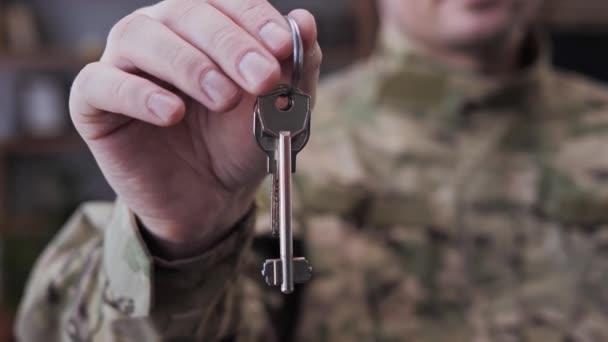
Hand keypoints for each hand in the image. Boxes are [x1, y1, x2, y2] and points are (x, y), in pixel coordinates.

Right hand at [69, 0, 321, 257]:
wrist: (210, 197)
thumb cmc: (240, 143)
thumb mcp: (276, 109)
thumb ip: (295, 67)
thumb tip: (304, 20)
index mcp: (203, 26)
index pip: (225, 2)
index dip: (254, 19)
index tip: (283, 48)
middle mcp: (161, 33)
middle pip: (186, 13)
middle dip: (230, 45)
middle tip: (262, 79)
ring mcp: (123, 64)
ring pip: (140, 37)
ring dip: (188, 64)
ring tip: (224, 97)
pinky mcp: (94, 103)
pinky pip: (100, 84)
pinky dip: (137, 93)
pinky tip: (171, 113)